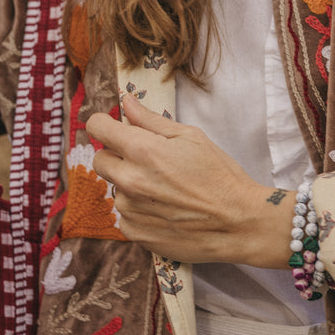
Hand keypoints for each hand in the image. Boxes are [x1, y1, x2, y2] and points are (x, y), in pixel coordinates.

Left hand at [86, 94, 294, 266]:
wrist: (238, 223)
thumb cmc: (220, 176)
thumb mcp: (191, 137)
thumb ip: (152, 120)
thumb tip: (127, 102)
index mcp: (142, 150)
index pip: (97, 127)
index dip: (106, 125)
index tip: (116, 130)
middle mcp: (129, 179)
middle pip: (100, 160)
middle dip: (117, 156)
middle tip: (148, 162)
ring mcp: (130, 209)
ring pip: (114, 189)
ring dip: (130, 186)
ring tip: (164, 190)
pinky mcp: (134, 233)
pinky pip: (124, 215)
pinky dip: (139, 211)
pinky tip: (165, 210)